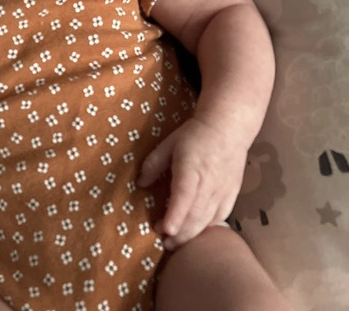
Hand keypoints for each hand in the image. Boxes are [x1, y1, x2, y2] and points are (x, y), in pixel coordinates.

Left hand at [137, 116, 247, 249]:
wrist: (227, 129)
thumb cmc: (194, 136)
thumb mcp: (168, 145)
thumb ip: (153, 165)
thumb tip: (141, 184)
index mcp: (191, 169)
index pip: (183, 196)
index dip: (175, 215)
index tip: (165, 230)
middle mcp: (209, 183)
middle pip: (195, 215)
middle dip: (180, 233)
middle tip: (164, 243)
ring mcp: (223, 191)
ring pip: (208, 220)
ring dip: (192, 234)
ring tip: (176, 243)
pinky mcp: (232, 195)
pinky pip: (220, 217)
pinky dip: (207, 228)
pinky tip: (196, 232)